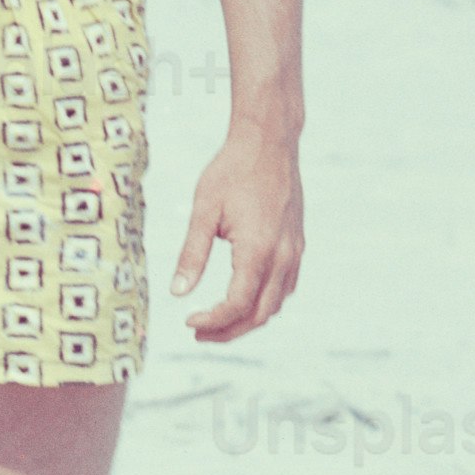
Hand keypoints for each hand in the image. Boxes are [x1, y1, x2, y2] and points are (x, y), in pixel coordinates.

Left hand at [172, 134, 302, 343]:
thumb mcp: (204, 210)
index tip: (188, 321)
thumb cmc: (232, 171)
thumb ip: (192, 254)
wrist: (269, 141)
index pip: (237, 305)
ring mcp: (294, 251)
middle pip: (260, 314)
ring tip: (216, 319)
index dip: (213, 321)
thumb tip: (177, 293)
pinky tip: (243, 297)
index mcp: (257, 250)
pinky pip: (286, 287)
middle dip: (229, 330)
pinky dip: (265, 301)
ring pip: (276, 304)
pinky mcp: (297, 244)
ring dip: (248, 319)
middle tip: (197, 332)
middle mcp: (282, 256)